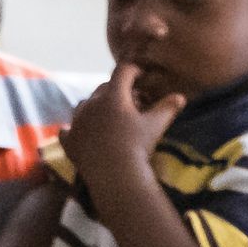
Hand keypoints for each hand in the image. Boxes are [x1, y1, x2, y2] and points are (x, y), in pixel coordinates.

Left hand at [65, 61, 186, 182]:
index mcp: (113, 96)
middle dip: (118, 90)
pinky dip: (73, 130)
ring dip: (95, 106)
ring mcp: (77, 123)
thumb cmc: (138, 147)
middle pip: (103, 88)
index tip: (141, 75)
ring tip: (106, 116)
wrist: (115, 176)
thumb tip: (181, 97)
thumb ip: (168, 107)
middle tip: (131, 101)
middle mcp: (91, 105)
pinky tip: (77, 132)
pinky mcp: (69, 142)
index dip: (134, 70)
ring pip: (84, 105)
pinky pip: (66, 131)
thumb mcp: (156, 125)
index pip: (123, 71)